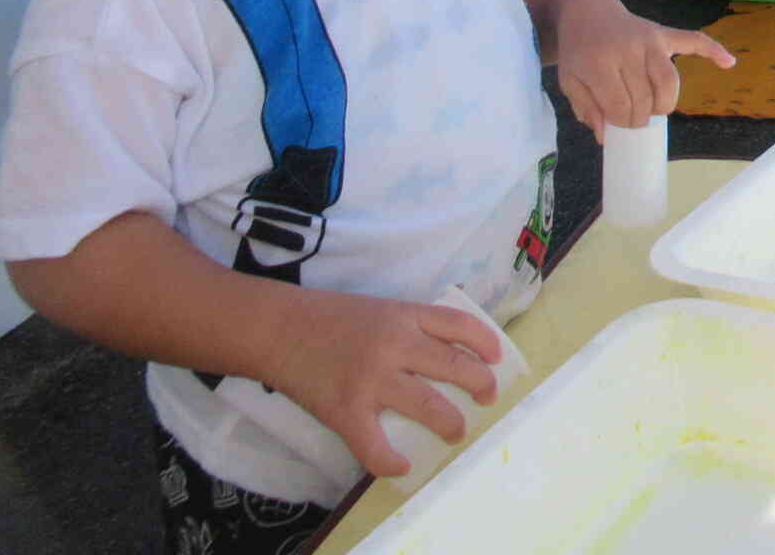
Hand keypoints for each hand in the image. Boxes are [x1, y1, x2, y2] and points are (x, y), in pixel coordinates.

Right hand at [265, 288, 503, 478]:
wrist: (278, 328)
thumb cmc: (329, 318)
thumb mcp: (380, 308)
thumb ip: (410, 326)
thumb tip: (447, 350)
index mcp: (404, 315)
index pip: (459, 325)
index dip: (484, 342)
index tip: (497, 358)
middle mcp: (394, 344)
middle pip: (453, 365)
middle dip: (479, 384)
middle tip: (487, 398)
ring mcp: (371, 378)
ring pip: (427, 404)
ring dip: (450, 422)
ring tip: (456, 432)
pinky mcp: (345, 410)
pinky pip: (376, 445)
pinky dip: (392, 461)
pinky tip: (403, 466)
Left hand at [552, 0, 734, 141]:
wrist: (587, 13)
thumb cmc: (578, 51)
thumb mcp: (569, 82)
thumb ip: (586, 108)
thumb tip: (607, 135)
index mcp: (598, 63)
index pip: (620, 107)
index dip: (621, 123)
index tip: (616, 123)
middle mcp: (627, 50)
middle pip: (645, 99)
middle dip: (641, 118)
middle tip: (633, 118)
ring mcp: (649, 40)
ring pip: (669, 82)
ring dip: (665, 104)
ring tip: (656, 109)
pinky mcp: (664, 33)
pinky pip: (693, 41)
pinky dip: (713, 51)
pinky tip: (729, 63)